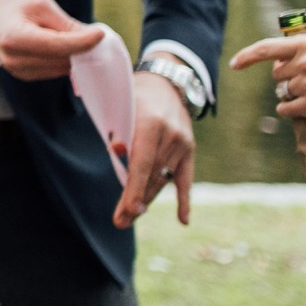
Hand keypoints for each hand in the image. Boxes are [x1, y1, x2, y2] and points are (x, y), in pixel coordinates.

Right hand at [0, 0, 102, 81]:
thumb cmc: (12, 8)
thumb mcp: (38, 4)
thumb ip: (65, 23)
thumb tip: (93, 37)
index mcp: (15, 38)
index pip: (56, 46)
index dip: (82, 42)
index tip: (101, 33)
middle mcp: (16, 60)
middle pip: (62, 59)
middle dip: (83, 48)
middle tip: (96, 33)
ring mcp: (20, 72)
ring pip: (62, 68)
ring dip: (75, 56)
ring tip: (77, 38)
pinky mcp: (26, 77)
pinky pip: (55, 71)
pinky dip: (65, 60)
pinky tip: (63, 47)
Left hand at [114, 70, 194, 228]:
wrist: (167, 82)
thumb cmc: (134, 94)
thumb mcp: (120, 104)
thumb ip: (116, 128)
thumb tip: (115, 151)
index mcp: (150, 123)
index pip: (141, 165)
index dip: (134, 190)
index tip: (127, 211)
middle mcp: (170, 136)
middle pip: (151, 176)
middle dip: (135, 201)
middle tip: (120, 222)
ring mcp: (183, 144)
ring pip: (163, 179)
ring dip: (147, 200)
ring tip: (129, 218)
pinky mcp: (190, 150)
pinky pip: (186, 179)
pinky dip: (183, 200)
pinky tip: (183, 220)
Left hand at [230, 31, 305, 119]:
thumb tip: (287, 55)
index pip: (266, 49)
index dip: (246, 57)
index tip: (235, 65)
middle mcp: (304, 63)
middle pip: (277, 74)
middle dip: (287, 76)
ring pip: (284, 91)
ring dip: (292, 92)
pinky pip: (288, 109)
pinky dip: (288, 109)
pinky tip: (295, 108)